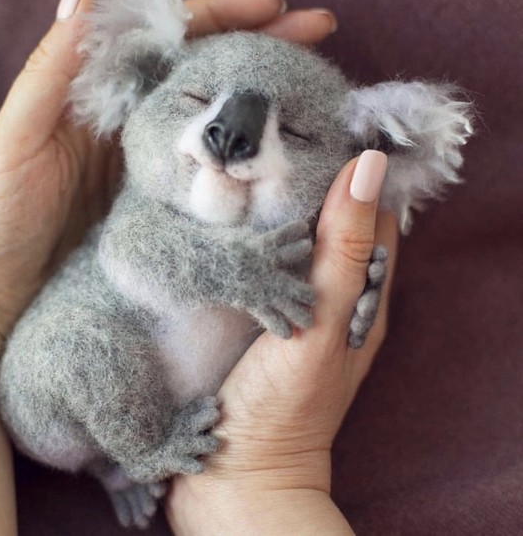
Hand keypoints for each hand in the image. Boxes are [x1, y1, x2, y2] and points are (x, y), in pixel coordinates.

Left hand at [0, 0, 337, 350]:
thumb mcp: (16, 140)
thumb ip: (53, 72)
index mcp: (99, 98)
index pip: (168, 43)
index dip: (222, 19)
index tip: (276, 10)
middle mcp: (131, 128)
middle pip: (206, 77)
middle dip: (262, 53)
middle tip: (318, 38)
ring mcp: (148, 171)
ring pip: (213, 129)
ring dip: (261, 109)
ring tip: (314, 96)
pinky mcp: (157, 213)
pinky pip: (205, 184)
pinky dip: (240, 171)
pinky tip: (274, 165)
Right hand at [167, 151, 398, 534]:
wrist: (236, 474)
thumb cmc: (283, 405)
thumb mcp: (321, 322)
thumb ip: (345, 250)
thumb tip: (369, 167)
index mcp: (365, 300)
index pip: (377, 220)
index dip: (360, 178)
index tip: (328, 136)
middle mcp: (337, 302)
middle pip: (340, 229)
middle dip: (320, 188)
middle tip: (283, 147)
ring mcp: (299, 312)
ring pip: (303, 247)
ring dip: (286, 213)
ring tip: (255, 174)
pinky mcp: (264, 321)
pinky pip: (271, 268)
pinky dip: (261, 242)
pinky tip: (234, 225)